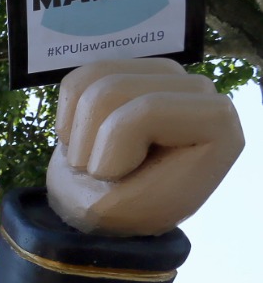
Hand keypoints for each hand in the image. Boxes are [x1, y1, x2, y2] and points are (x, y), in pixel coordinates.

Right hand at [46, 58, 243, 235]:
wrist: (107, 208)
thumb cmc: (123, 213)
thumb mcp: (113, 206)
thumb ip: (110, 160)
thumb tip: (98, 112)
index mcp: (216, 124)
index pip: (147, 110)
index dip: (114, 149)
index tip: (120, 180)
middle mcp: (198, 90)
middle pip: (111, 90)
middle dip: (87, 139)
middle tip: (100, 171)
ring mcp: (165, 76)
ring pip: (92, 81)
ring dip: (77, 131)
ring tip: (94, 154)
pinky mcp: (132, 69)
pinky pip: (78, 78)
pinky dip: (67, 117)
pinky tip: (88, 137)